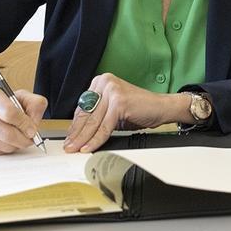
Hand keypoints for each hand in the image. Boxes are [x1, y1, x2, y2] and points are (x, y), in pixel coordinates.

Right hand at [0, 87, 47, 154]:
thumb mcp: (22, 97)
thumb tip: (34, 123)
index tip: (32, 130)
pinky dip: (6, 149)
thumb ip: (35, 104)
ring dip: (16, 145)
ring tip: (16, 136)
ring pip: (4, 146)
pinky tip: (4, 140)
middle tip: (29, 138)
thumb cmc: (2, 106)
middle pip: (8, 133)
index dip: (24, 124)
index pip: (10, 113)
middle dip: (23, 139)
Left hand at [64, 73, 184, 152]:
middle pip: (86, 114)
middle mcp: (105, 82)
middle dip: (76, 134)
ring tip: (75, 149)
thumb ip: (97, 115)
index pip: (82, 107)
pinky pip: (104, 127)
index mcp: (101, 81)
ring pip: (93, 122)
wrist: (162, 107)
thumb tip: (79, 132)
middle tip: (68, 146)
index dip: (74, 125)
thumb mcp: (113, 110)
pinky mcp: (119, 103)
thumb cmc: (140, 108)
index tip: (69, 137)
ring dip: (83, 139)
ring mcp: (112, 91)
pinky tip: (88, 147)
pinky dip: (96, 140)